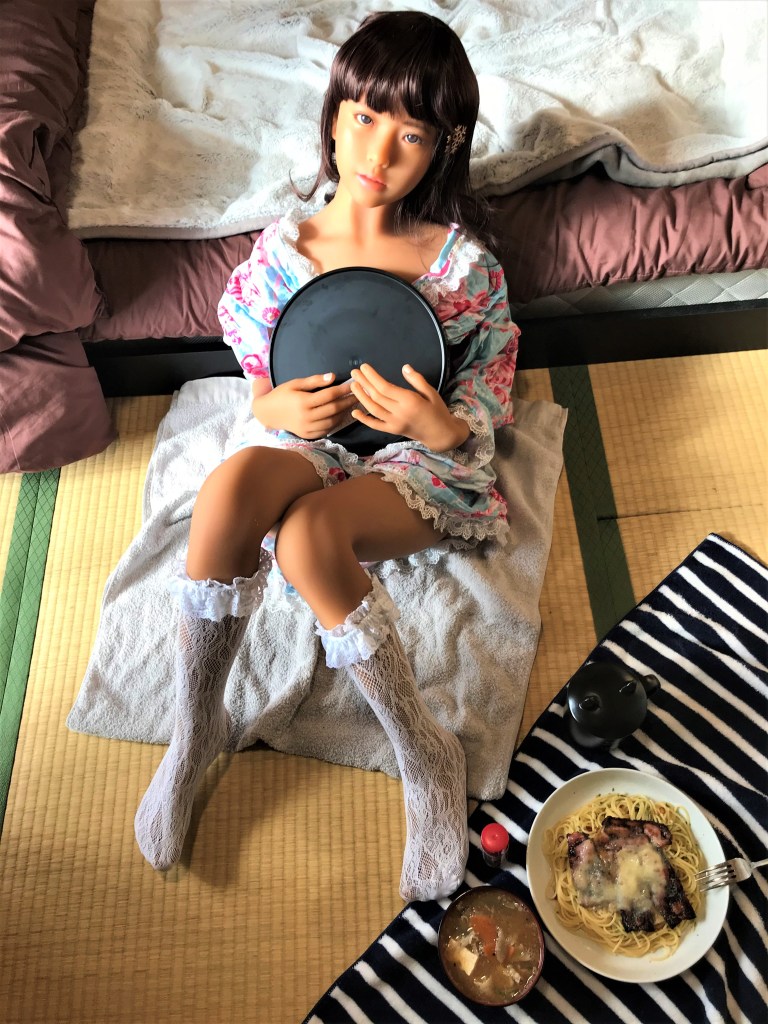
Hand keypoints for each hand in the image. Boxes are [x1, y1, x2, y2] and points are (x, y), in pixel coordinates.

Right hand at [251, 373, 357, 437]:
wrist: (268, 413)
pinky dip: (335, 423)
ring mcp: (307, 428)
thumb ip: (314, 381)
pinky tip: (340, 415)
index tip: (354, 385)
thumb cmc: (282, 394)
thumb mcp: (295, 383)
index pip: (329, 395)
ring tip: (352, 405)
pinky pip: (326, 430)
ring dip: (344, 413)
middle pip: (333, 409)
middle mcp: (306, 416)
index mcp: (303, 401)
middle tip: (358, 396)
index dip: (343, 390)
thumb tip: (332, 376)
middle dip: (347, 402)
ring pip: (332, 421)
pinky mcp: (308, 435)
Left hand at [349, 363, 469, 450]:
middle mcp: (400, 412)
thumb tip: (404, 367)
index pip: (385, 387)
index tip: (364, 367)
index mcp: (409, 401)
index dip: (372, 377)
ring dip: (361, 397)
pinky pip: (375, 425)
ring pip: (373, 409)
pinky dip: (364, 419)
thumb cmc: (438, 410)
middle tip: (354, 372)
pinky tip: (355, 411)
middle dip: (364, 383)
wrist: (441, 434)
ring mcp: (395, 423)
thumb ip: (417, 380)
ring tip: (353, 386)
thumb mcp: (431, 392)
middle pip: (376, 396)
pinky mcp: (393, 431)